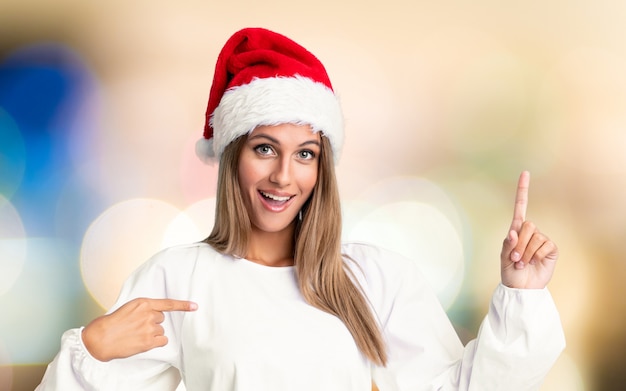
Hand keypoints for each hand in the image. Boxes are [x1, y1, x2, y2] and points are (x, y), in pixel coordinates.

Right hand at [82, 298, 197, 361]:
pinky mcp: (148, 341)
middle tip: (138, 326)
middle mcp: (148, 314)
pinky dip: (156, 342)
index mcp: (143, 303)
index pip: (168, 303)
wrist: (100, 338)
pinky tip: (144, 342)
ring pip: (161, 330)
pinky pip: (162, 340)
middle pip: (162, 318)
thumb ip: (143, 308)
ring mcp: (149, 328)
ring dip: (153, 333)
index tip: (195, 306)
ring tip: (137, 334)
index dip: (183, 305)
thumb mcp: (128, 308)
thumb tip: (155, 313)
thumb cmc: (112, 323)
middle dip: (153, 322)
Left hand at [500, 171, 557, 288]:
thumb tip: (513, 232)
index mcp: (516, 230)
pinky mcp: (550, 248)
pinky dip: (536, 255)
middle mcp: (529, 232)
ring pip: (535, 236)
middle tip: (514, 258)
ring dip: (525, 252)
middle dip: (518, 244)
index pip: (520, 207)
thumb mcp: (503, 258)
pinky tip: (534, 263)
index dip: (523, 190)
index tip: (525, 173)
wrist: (522, 289)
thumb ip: (507, 244)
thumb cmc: (510, 273)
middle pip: (527, 225)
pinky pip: (544, 245)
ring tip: (522, 263)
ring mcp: (541, 239)